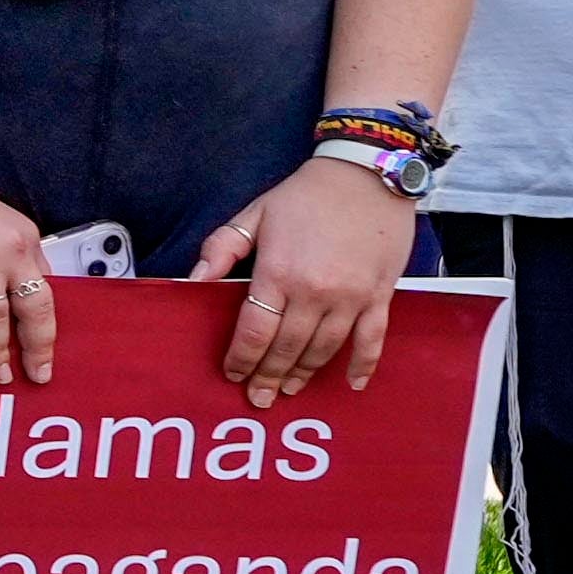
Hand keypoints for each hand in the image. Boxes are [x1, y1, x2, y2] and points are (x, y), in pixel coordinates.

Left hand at [186, 157, 407, 405]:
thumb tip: (193, 282)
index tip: (233, 375)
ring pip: (324, 349)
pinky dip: (363, 364)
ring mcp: (350, 297)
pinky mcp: (379, 295)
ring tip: (290, 389)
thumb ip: (221, 249)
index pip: (254, 331)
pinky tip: (353, 384)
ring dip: (305, 374)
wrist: (366, 175)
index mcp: (278, 273)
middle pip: (287, 348)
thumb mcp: (255, 215)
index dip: (242, 359)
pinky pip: (372, 339)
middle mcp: (314, 292)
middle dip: (269, 376)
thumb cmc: (306, 196)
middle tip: (259, 398)